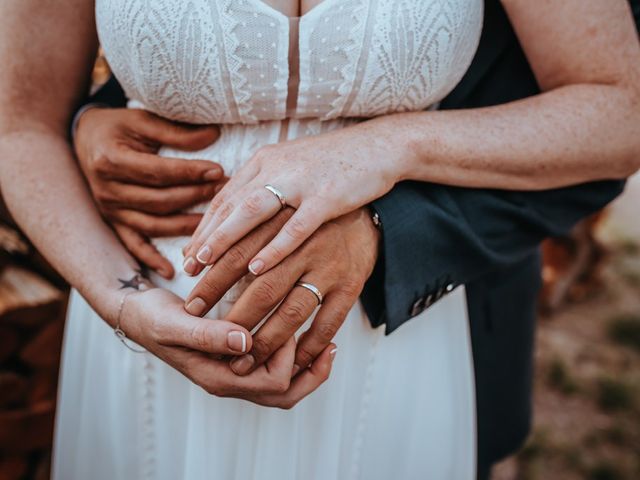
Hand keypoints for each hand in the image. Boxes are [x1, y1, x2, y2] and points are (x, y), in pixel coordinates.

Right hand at [74, 107, 224, 277]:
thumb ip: (175, 132)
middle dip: (195, 198)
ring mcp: (110, 211)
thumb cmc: (119, 128)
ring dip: (186, 226)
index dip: (190, 173)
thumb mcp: (142, 120)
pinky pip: (134, 245)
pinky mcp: (114, 223)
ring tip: (215, 223)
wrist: (85, 139)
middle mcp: (108, 190)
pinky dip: (151, 260)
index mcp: (112, 161)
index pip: (159, 172)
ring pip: (153, 225)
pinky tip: (171, 271)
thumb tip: (214, 135)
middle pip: (159, 201)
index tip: (218, 171)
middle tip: (224, 192)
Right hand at [122, 288, 336, 407]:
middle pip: (284, 395)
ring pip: (283, 387)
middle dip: (311, 372)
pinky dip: (294, 358)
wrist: (138, 314)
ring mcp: (234, 372)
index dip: (288, 354)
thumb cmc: (152, 319)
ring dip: (307, 368)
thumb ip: (207, 335)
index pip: (272, 383)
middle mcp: (229, 381)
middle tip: (330, 344)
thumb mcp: (173, 324)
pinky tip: (303, 335)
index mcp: (217, 377)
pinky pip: (273, 370)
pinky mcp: (236, 359)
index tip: (287, 318)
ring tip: (327, 343)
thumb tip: (245, 341)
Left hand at [182, 119, 402, 276]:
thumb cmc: (334, 163)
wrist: (379, 147)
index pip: (226, 197)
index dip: (204, 227)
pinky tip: (256, 268)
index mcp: (266, 160)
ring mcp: (301, 181)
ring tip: (205, 264)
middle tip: (187, 267)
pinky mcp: (327, 196)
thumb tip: (241, 213)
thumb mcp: (292, 167)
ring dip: (226, 238)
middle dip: (206, 237)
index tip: (189, 254)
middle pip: (231, 206)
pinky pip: (296, 226)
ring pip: (253, 212)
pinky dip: (274, 248)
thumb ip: (267, 185)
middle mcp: (277, 167)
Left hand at [184, 207, 379, 375]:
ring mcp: (330, 268)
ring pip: (293, 311)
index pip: (238, 255)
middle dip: (234, 318)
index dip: (211, 282)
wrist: (365, 212)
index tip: (190, 307)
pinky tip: (292, 361)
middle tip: (212, 341)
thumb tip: (191, 250)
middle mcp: (306, 246)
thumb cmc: (306, 210)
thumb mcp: (273, 203)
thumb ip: (235, 220)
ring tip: (245, 361)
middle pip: (263, 288)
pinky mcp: (351, 285)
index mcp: (283, 223)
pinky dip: (309, 345)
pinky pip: (328, 323)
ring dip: (267, 340)